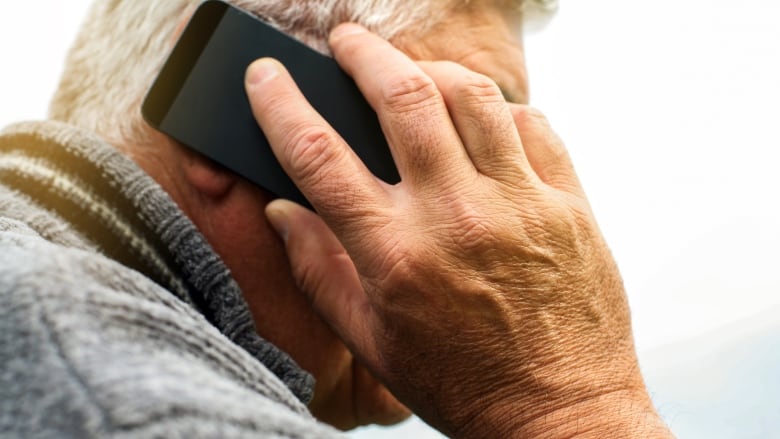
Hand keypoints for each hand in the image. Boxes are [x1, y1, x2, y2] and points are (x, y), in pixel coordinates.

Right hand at [246, 23, 668, 437]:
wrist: (559, 412)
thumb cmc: (460, 382)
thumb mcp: (372, 341)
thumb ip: (318, 270)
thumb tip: (283, 210)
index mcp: (395, 255)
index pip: (319, 156)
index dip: (281, 105)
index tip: (267, 77)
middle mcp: (456, 217)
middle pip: (401, 99)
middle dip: (363, 56)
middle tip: (346, 41)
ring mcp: (519, 204)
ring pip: (472, 96)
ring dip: (431, 68)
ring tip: (412, 72)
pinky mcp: (568, 205)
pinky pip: (533, 125)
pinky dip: (499, 110)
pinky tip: (482, 120)